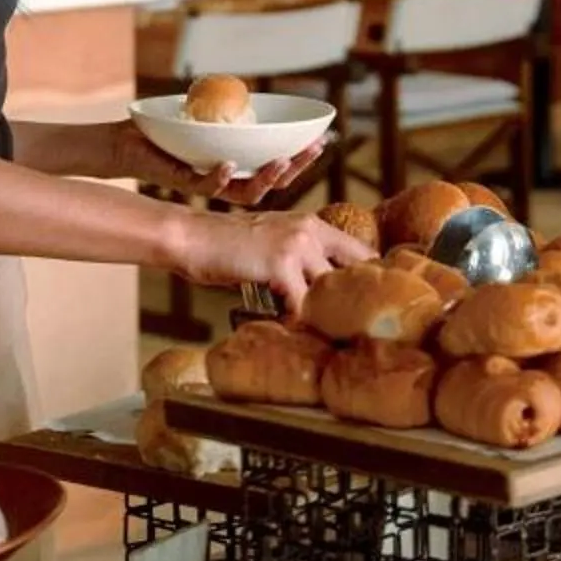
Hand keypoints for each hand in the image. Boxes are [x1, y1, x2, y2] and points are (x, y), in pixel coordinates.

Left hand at [81, 120, 326, 204]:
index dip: (303, 155)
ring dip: (266, 178)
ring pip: (246, 193)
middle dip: (298, 167)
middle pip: (274, 182)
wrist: (126, 141)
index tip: (324, 137)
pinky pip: (206, 186)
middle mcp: (229, 178)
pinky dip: (218, 176)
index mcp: (239, 164)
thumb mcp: (204, 113)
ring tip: (282, 161)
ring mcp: (208, 183)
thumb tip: (251, 90)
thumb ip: (227, 108)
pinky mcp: (184, 182)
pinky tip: (229, 163)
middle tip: (316, 148)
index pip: (279, 164)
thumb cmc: (166, 129)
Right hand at [169, 207, 370, 317]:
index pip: (360, 251)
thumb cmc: (227, 245)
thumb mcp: (272, 241)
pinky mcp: (281, 265)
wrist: (192, 237)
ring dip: (329, 315)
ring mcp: (297, 245)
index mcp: (312, 224)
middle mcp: (311, 230)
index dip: (368, 279)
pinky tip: (296, 334)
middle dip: (357, 300)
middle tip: (357, 327)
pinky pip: (303, 305)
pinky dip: (300, 323)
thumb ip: (298, 259)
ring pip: (331, 291)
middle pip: (356, 271)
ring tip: (327, 337)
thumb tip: (319, 293)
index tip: (369, 304)